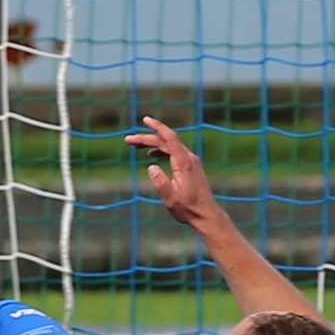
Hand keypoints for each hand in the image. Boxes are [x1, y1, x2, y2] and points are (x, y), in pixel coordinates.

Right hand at [127, 115, 219, 230]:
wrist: (205, 214)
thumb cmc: (188, 208)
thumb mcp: (170, 198)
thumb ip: (160, 182)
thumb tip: (150, 166)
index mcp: (184, 163)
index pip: (170, 138)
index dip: (157, 127)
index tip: (145, 119)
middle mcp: (189, 158)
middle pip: (166, 141)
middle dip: (147, 138)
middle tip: (128, 140)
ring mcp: (191, 161)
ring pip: (170, 146)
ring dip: (152, 144)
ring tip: (136, 146)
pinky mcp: (191, 166)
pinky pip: (174, 152)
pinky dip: (161, 150)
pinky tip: (152, 155)